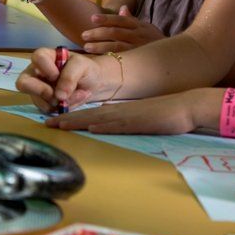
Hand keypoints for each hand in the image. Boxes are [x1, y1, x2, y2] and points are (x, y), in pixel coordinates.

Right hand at [16, 48, 108, 111]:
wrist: (94, 85)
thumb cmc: (86, 70)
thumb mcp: (82, 66)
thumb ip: (70, 76)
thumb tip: (58, 96)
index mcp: (46, 56)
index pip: (37, 58)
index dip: (46, 68)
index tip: (57, 75)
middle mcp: (37, 72)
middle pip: (23, 82)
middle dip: (41, 91)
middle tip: (56, 94)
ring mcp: (38, 88)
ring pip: (36, 99)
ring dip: (56, 101)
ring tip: (74, 96)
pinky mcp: (43, 102)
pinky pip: (45, 109)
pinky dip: (59, 108)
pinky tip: (70, 102)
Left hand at [44, 90, 207, 134]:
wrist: (187, 106)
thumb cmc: (167, 113)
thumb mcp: (142, 119)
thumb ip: (126, 122)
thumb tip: (109, 128)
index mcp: (120, 111)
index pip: (92, 114)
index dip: (73, 117)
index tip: (56, 121)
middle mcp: (121, 112)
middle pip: (88, 115)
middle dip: (67, 119)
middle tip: (47, 123)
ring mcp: (129, 116)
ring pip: (97, 118)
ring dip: (77, 121)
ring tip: (58, 124)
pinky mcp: (139, 121)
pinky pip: (118, 123)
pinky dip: (103, 125)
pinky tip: (91, 126)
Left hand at [80, 6, 164, 53]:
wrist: (172, 56)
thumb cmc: (155, 41)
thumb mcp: (146, 27)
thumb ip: (132, 19)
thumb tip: (122, 8)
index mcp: (138, 26)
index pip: (120, 20)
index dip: (106, 18)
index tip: (92, 19)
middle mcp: (138, 35)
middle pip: (115, 32)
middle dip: (98, 33)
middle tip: (84, 35)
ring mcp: (138, 48)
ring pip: (116, 46)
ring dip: (100, 46)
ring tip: (87, 47)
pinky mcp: (137, 61)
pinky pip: (121, 58)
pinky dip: (109, 58)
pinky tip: (99, 59)